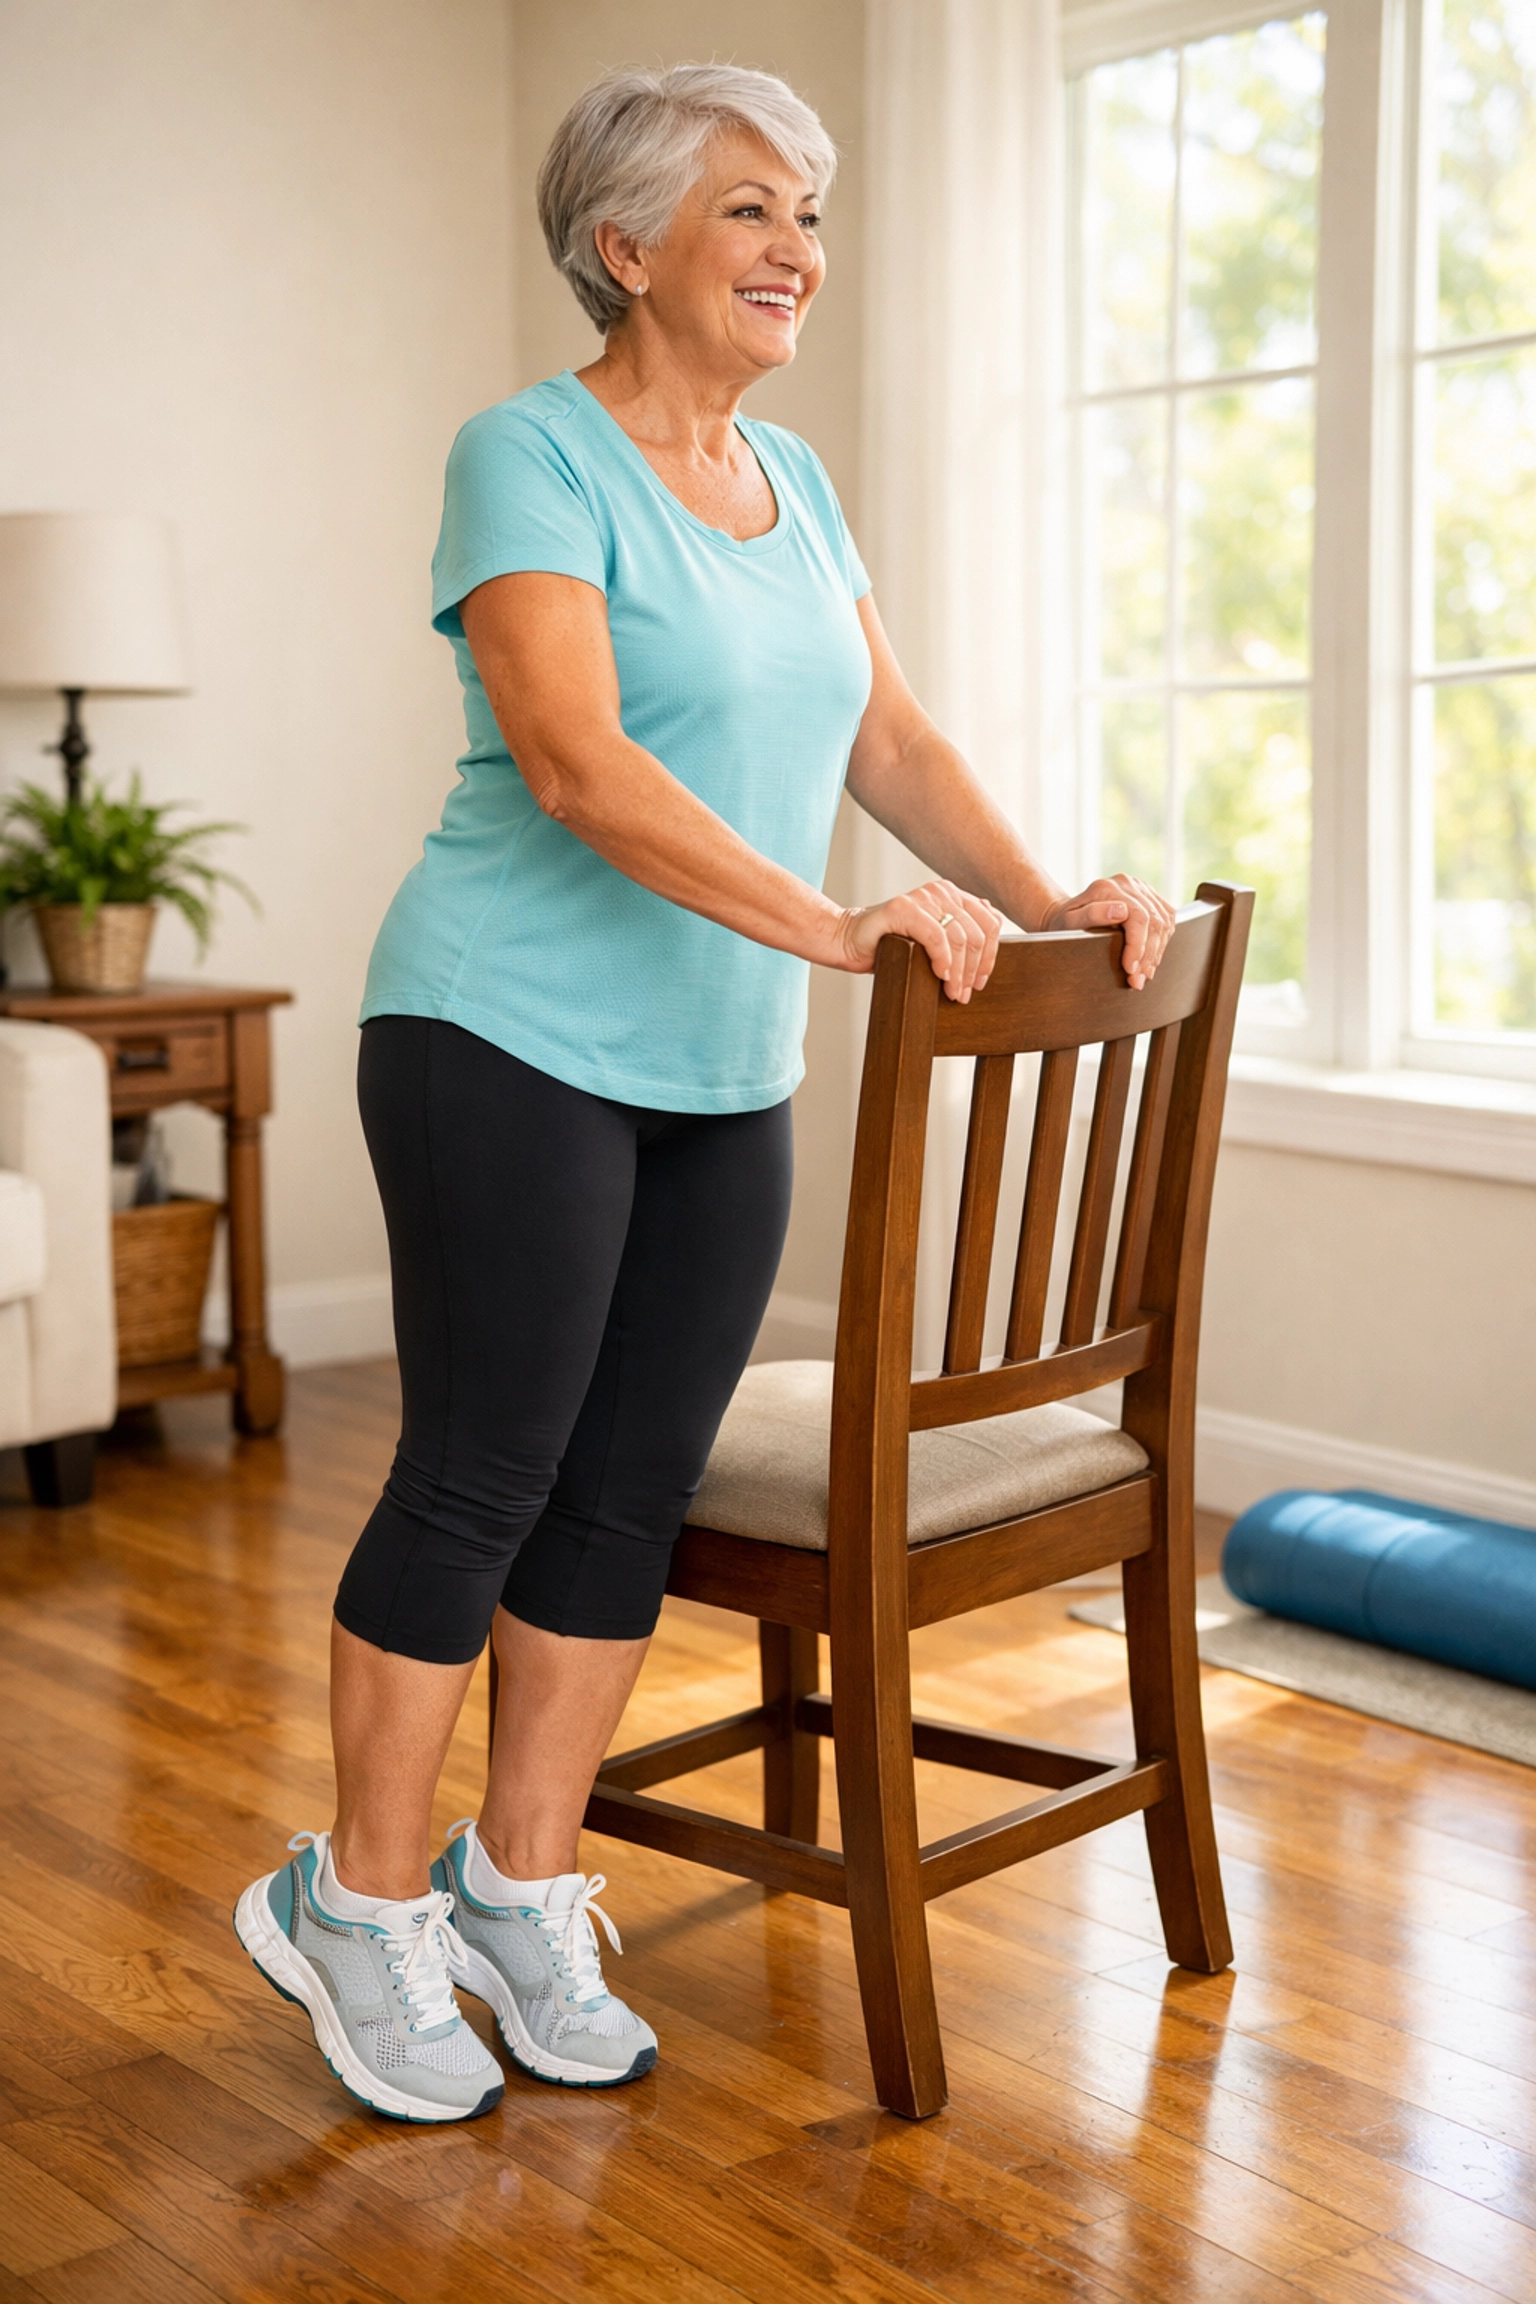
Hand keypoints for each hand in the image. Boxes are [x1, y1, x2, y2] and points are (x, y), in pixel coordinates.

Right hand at [833, 879, 1002, 1001]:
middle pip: (977, 934)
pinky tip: (941, 975)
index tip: (980, 981)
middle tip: (964, 994)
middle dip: (974, 970)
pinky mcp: (903, 908)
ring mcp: (922, 897)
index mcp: (953, 895)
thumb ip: (959, 933)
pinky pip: (936, 936)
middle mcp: (941, 891)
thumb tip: (990, 943)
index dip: (990, 956)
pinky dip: (943, 959)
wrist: (849, 941)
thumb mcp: (933, 940)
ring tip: (953, 993)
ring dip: (959, 972)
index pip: (990, 922)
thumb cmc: (891, 945)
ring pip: (959, 937)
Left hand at [1040, 874, 1175, 990]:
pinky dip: (1162, 942)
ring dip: (1156, 952)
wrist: (1065, 916)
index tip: (1130, 969)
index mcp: (1107, 888)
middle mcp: (1127, 883)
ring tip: (1144, 975)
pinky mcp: (1149, 897)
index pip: (1138, 917)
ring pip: (1164, 921)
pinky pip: (1166, 919)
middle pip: (1154, 921)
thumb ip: (1091, 915)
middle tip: (1137, 981)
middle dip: (1148, 955)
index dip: (1138, 946)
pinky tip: (1150, 960)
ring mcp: (1140, 888)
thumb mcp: (1068, 923)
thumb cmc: (1064, 924)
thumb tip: (1121, 911)